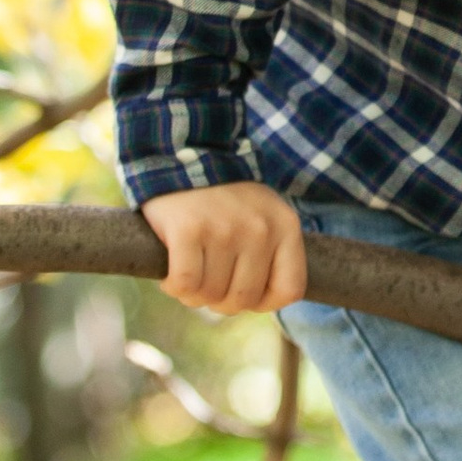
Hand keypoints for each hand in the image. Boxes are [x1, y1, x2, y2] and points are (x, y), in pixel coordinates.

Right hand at [142, 181, 307, 316]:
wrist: (185, 157)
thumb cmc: (225, 201)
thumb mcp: (264, 217)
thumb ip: (272, 255)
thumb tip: (261, 303)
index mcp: (286, 227)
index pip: (289, 290)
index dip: (264, 303)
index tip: (244, 293)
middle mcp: (259, 229)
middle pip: (243, 299)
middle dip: (220, 300)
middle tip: (207, 280)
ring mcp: (224, 229)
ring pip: (209, 295)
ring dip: (193, 294)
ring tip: (189, 271)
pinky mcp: (189, 230)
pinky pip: (184, 284)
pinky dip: (174, 286)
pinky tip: (171, 273)